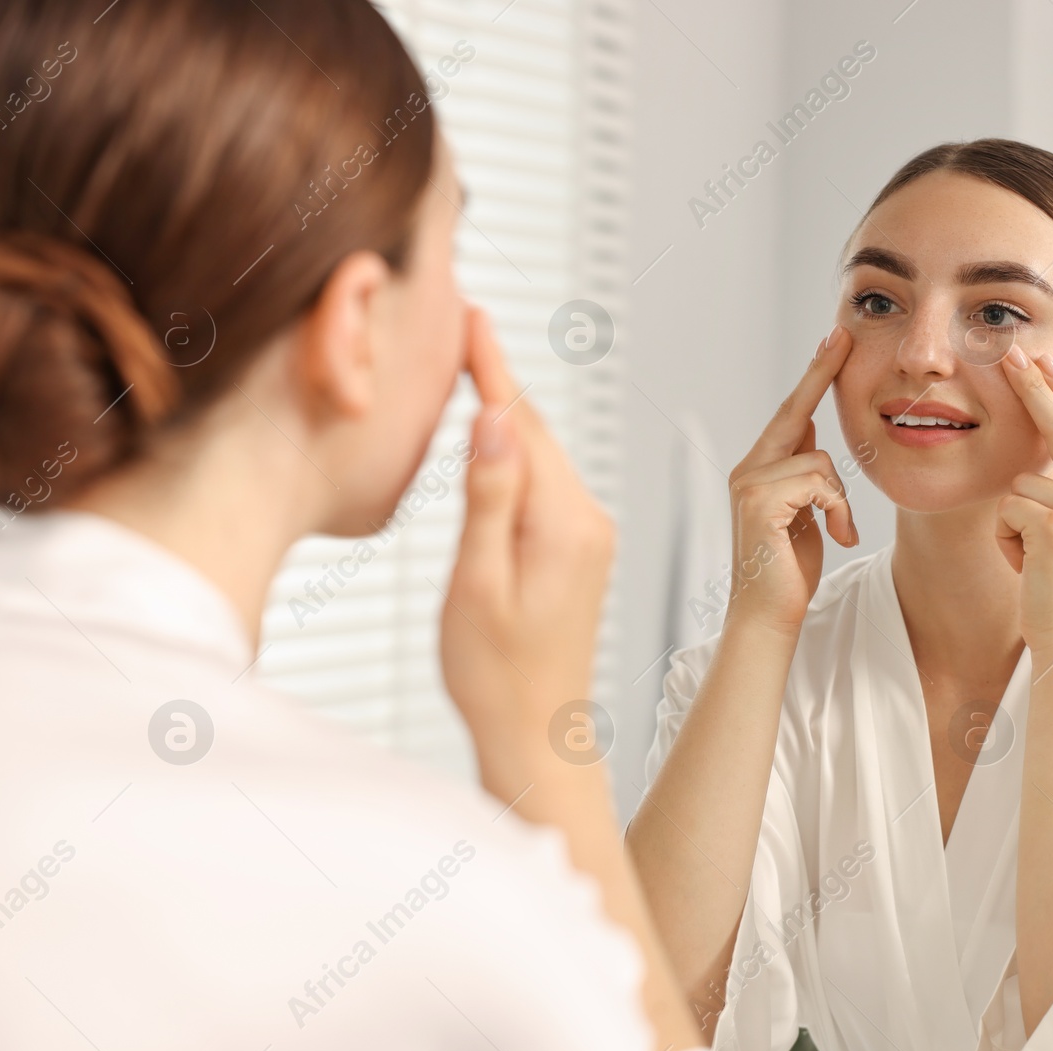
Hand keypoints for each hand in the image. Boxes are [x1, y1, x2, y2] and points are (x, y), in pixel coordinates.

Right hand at [440, 306, 614, 750]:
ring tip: (472, 360)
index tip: (470, 314)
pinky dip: (516, 452)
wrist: (539, 735)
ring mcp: (587, 536)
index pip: (524, 423)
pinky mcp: (579, 551)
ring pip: (540, 455)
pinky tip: (494, 435)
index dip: (492, 365)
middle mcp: (587, 521)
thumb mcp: (480, 584)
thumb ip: (489, 497)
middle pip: (536, 431)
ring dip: (508, 412)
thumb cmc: (498, 675)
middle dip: (498, 376)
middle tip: (464, 320)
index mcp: (563, 524)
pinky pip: (543, 483)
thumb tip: (495, 416)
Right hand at [723, 325, 856, 634]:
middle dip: (821, 372)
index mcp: (758, 470)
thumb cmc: (789, 571)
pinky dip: (838, 510)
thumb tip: (810, 431)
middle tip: (843, 334)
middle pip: (794, 411)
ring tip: (839, 531)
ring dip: (841, 499)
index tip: (833, 341)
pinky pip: (819, 482)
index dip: (812, 376)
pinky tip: (836, 536)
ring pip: (819, 459)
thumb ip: (802, 474)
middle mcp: (748, 470)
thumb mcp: (803, 514)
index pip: (790, 414)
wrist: (768, 616)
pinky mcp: (760, 501)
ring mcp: (750, 483)